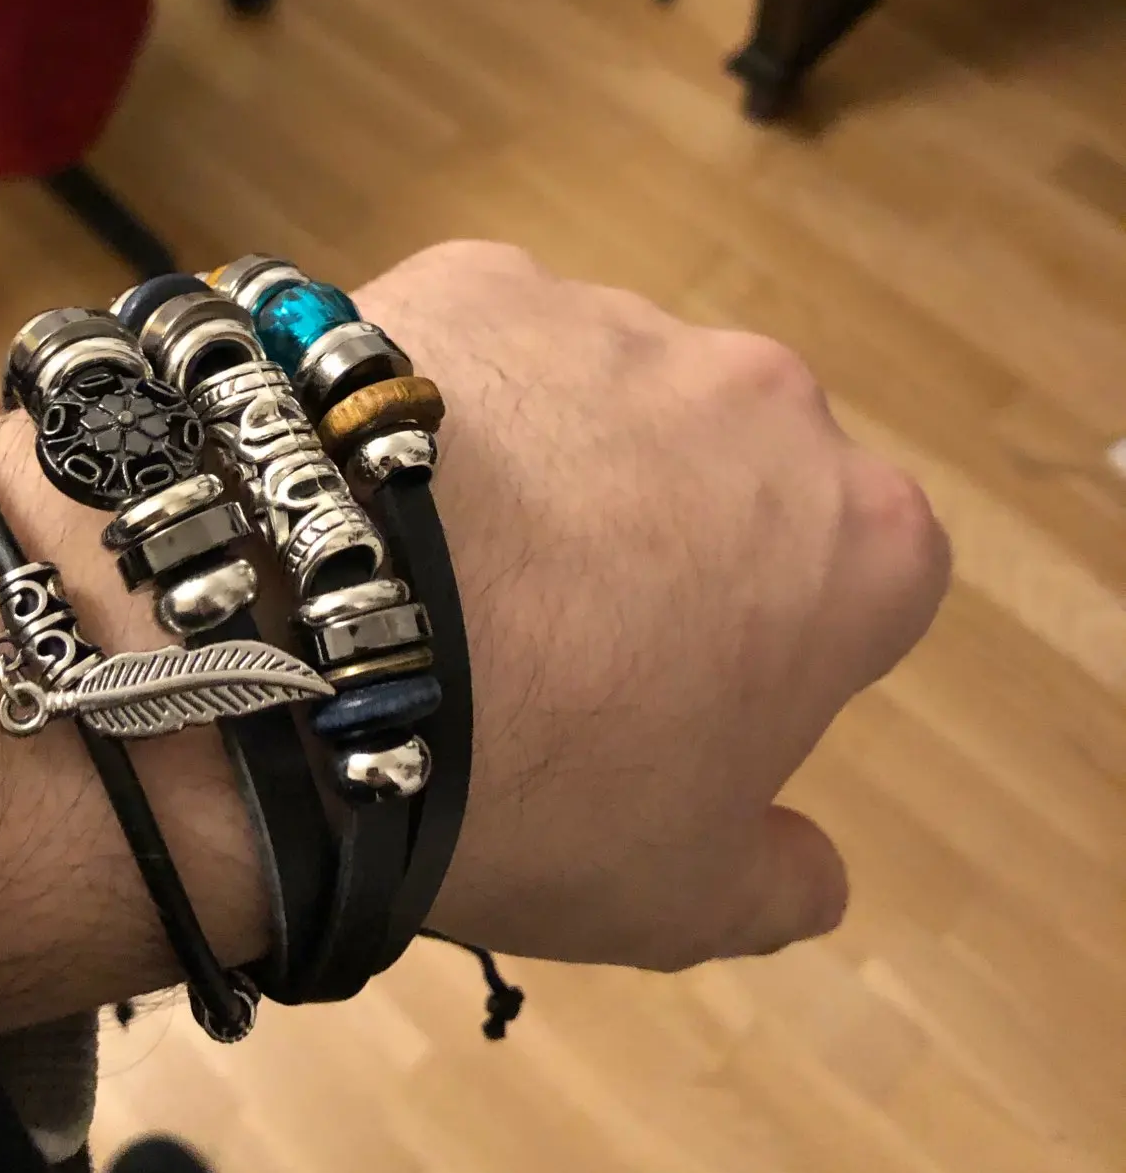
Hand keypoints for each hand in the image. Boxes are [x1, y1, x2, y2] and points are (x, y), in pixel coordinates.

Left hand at [356, 242, 950, 970]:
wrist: (308, 650)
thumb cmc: (532, 790)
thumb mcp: (677, 896)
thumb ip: (776, 882)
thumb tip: (813, 873)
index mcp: (859, 539)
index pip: (863, 580)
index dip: (780, 645)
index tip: (686, 699)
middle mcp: (763, 398)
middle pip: (738, 471)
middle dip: (674, 537)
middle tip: (557, 638)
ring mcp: (614, 319)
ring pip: (609, 398)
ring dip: (562, 464)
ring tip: (447, 569)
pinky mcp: (479, 275)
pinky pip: (485, 349)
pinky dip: (450, 406)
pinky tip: (380, 491)